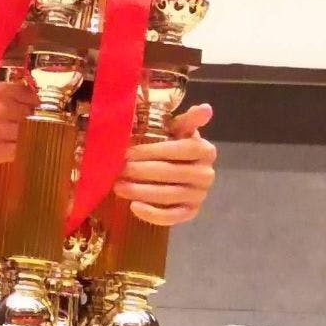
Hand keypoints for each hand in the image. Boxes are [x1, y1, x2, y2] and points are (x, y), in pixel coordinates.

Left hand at [112, 103, 216, 226]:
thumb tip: (206, 108)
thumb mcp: (179, 128)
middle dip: (141, 172)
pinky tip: (134, 207)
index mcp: (205, 150)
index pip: (178, 150)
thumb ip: (188, 120)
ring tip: (118, 187)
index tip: (127, 153)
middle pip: (171, 173)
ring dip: (142, 192)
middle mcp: (207, 174)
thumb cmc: (174, 142)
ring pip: (169, 195)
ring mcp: (200, 195)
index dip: (151, 152)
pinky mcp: (192, 212)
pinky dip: (153, 214)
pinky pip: (173, 217)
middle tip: (118, 170)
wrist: (181, 165)